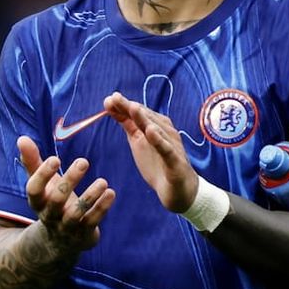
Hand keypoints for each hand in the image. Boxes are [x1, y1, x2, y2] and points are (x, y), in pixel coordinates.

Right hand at [18, 135, 114, 251]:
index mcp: (38, 202)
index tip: (55, 158)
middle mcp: (50, 216)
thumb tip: (22, 138)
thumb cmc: (51, 202)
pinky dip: (102, 208)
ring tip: (102, 181)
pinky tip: (111, 192)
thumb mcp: (42, 184)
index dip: (43, 175)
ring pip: (75, 214)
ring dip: (89, 196)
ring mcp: (67, 227)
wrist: (59, 242)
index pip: (34, 190)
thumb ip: (32, 162)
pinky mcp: (84, 234)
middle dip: (69, 181)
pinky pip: (92, 221)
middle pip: (56, 200)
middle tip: (83, 161)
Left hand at [103, 92, 197, 213]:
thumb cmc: (158, 163)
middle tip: (115, 98)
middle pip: (146, 117)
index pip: (138, 113)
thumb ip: (128, 124)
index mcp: (154, 126)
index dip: (123, 105)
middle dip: (130, 108)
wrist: (179, 189)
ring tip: (133, 108)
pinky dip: (159, 140)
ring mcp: (171, 146)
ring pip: (157, 130)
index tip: (108, 100)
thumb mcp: (139, 141)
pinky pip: (167, 150)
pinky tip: (150, 132)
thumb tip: (112, 106)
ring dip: (145, 119)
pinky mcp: (175, 162)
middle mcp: (164, 132)